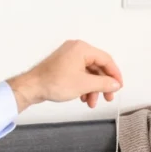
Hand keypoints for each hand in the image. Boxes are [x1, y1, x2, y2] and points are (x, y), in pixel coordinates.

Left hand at [7, 40, 122, 111]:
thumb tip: (115, 84)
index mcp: (82, 49)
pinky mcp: (63, 66)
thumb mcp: (84, 84)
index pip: (106, 60)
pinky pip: (80, 74)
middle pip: (98, 67)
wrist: (32, 87)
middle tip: (107, 97)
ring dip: (92, 89)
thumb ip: (103, 83)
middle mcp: (76, 49)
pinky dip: (84, 86)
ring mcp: (69, 57)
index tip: (118, 86)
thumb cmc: (53, 82)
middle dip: (102, 85)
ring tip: (91, 102)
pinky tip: (83, 98)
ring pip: (89, 73)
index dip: (115, 75)